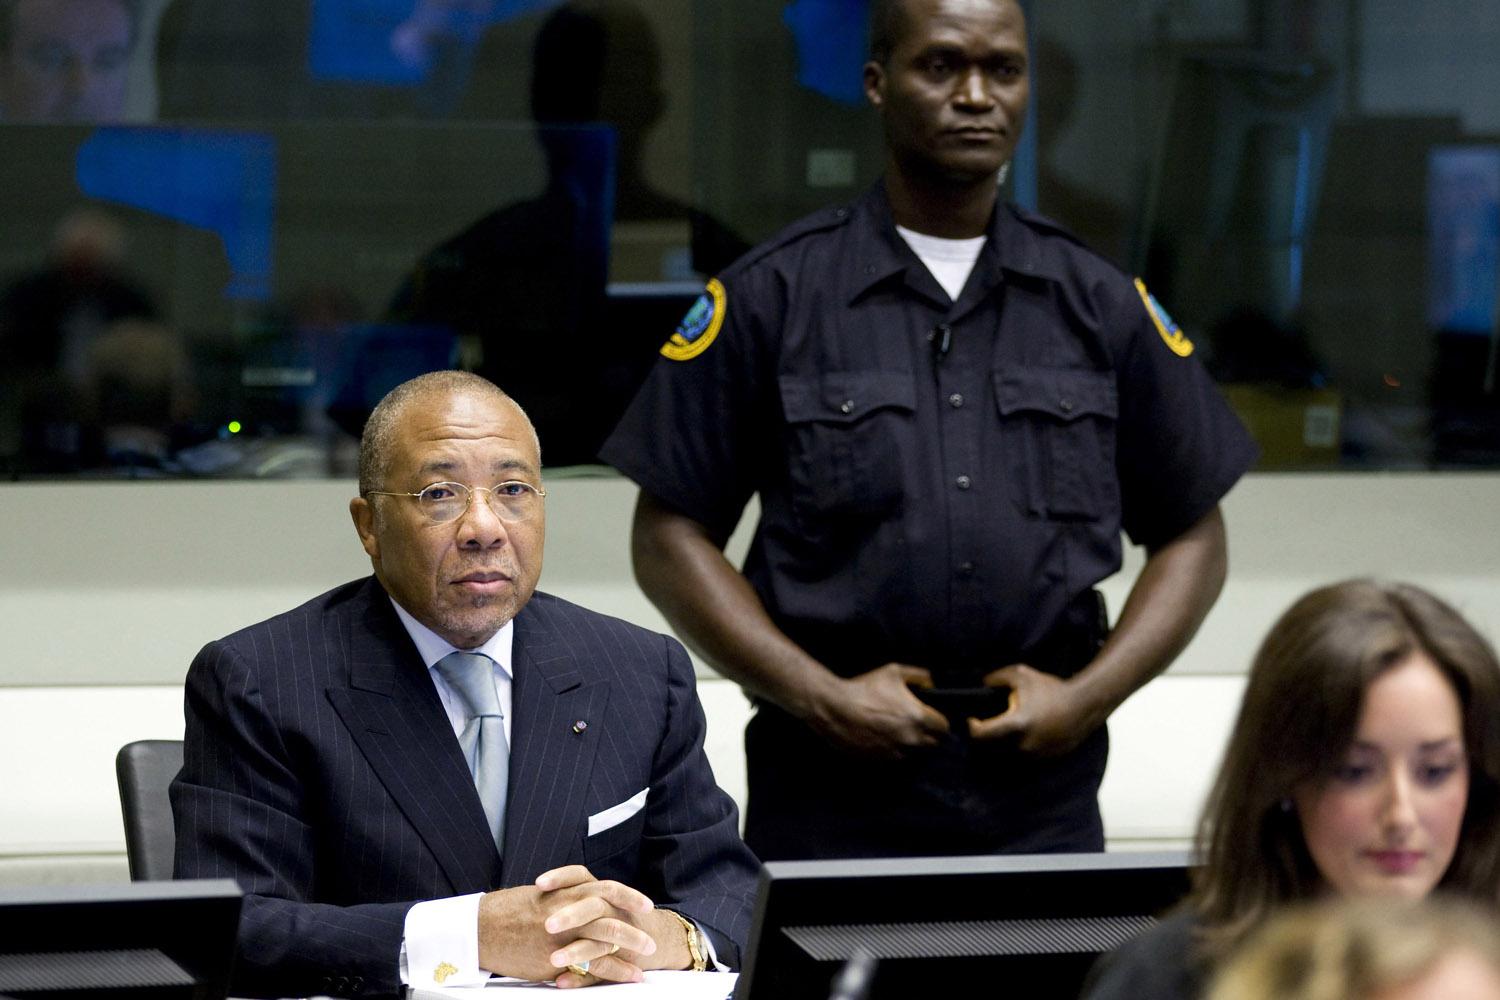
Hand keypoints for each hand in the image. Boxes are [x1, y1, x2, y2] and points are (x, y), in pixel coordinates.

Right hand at [477, 865, 657, 985]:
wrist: (480, 928)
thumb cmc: (507, 911)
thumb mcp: (539, 896)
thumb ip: (564, 896)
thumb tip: (580, 898)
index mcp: (565, 891)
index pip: (606, 888)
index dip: (628, 896)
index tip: (645, 904)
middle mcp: (567, 909)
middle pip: (611, 911)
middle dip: (635, 924)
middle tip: (651, 933)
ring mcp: (562, 934)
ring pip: (606, 936)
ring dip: (631, 946)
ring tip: (648, 955)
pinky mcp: (554, 957)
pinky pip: (592, 964)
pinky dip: (615, 970)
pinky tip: (630, 975)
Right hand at [806, 664, 949, 758]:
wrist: (835, 708)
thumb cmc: (865, 688)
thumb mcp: (894, 671)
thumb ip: (919, 675)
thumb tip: (932, 681)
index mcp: (918, 717)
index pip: (944, 727)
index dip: (940, 721)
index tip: (933, 717)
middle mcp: (910, 739)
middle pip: (933, 744)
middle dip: (928, 734)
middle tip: (916, 723)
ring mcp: (895, 752)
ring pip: (914, 753)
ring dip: (911, 744)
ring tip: (897, 729)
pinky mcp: (880, 760)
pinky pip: (895, 757)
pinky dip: (893, 749)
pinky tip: (883, 736)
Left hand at [966, 664, 1098, 754]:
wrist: (1083, 706)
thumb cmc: (1051, 689)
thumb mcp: (1021, 675)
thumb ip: (996, 678)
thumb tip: (981, 685)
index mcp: (1017, 724)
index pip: (981, 735)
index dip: (972, 727)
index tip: (972, 719)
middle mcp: (1024, 744)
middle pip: (990, 748)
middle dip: (985, 736)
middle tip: (986, 723)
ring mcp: (1034, 755)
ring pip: (1006, 754)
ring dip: (1000, 743)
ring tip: (1005, 726)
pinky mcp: (1043, 760)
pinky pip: (1022, 757)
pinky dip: (1016, 747)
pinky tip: (1021, 733)